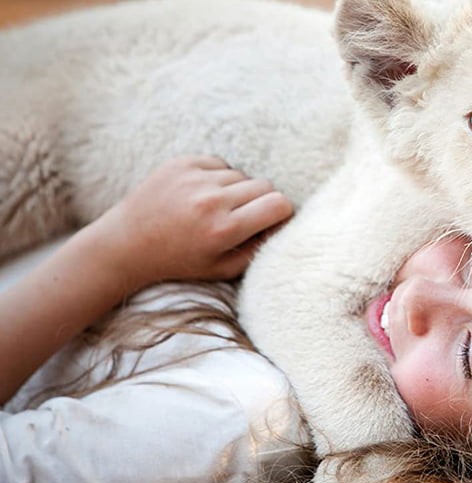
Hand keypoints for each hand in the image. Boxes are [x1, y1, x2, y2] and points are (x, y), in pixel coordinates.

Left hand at [96, 156, 293, 285]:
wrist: (127, 243)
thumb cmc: (180, 260)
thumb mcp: (223, 268)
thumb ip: (259, 249)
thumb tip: (282, 224)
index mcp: (224, 229)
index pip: (279, 204)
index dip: (281, 213)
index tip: (271, 221)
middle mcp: (211, 201)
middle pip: (265, 186)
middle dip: (261, 202)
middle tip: (244, 217)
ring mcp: (195, 179)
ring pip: (242, 175)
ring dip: (237, 190)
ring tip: (217, 208)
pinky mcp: (182, 163)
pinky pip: (220, 164)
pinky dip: (218, 177)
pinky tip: (202, 194)